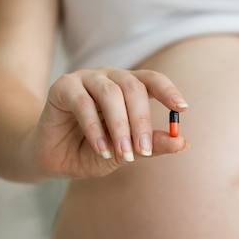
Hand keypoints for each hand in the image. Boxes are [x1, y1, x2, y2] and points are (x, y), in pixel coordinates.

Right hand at [32, 67, 188, 178]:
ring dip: (120, 126)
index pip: (152, 80)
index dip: (168, 90)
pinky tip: (102, 150)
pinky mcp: (62, 87)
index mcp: (129, 88)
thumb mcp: (127, 151)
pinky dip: (95, 128)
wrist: (56, 159)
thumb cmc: (94, 151)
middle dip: (142, 121)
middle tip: (144, 150)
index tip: (182, 108)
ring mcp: (85, 79)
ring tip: (123, 154)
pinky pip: (82, 103)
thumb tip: (182, 143)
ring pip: (110, 93)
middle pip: (133, 88)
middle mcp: (110, 78)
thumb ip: (151, 144)